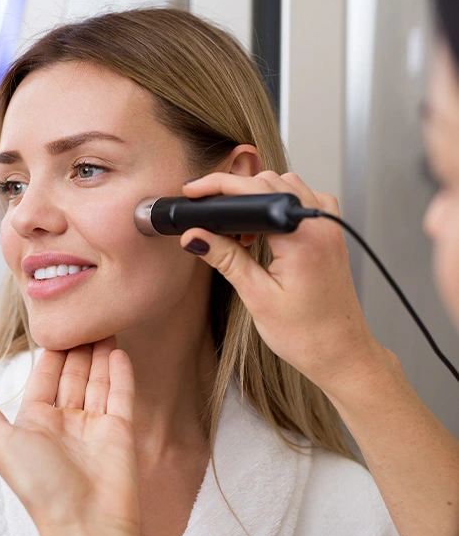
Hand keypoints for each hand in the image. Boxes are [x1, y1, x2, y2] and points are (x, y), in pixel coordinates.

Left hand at [0, 337, 140, 534]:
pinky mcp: (120, 430)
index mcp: (37, 422)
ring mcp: (95, 425)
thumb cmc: (40, 486)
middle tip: (86, 317)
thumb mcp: (2, 444)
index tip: (59, 325)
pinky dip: (120, 373)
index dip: (53, 352)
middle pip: (74, 375)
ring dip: (100, 354)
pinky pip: (120, 395)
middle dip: (79, 347)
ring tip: (104, 325)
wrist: (84, 520)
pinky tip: (118, 351)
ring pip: (98, 380)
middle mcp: (66, 421)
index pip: (46, 377)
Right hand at [180, 171, 388, 394]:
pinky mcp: (331, 234)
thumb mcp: (257, 297)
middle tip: (208, 218)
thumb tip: (196, 237)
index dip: (217, 187)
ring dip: (257, 198)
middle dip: (233, 192)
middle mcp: (321, 224)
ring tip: (238, 233)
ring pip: (287, 186)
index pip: (252, 191)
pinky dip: (278, 206)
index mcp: (302, 237)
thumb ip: (226, 259)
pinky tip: (265, 232)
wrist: (341, 354)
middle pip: (269, 181)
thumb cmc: (307, 335)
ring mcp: (330, 227)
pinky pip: (303, 201)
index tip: (194, 193)